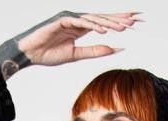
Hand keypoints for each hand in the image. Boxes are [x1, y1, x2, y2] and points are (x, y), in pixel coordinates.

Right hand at [14, 10, 142, 68]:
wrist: (29, 53)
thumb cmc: (49, 54)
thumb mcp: (76, 55)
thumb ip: (95, 51)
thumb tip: (116, 49)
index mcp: (81, 27)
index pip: (104, 23)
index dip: (119, 22)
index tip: (135, 24)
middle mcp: (77, 19)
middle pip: (103, 17)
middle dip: (120, 18)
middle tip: (138, 19)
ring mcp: (70, 17)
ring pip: (94, 18)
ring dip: (109, 22)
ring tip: (125, 27)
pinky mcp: (62, 19)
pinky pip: (81, 22)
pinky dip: (93, 25)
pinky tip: (105, 30)